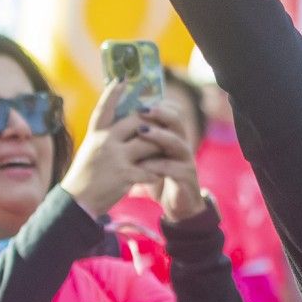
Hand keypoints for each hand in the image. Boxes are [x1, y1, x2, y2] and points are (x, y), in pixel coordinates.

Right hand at [61, 82, 171, 217]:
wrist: (77, 202)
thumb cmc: (86, 176)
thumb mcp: (91, 150)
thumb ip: (107, 137)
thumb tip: (128, 124)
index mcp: (96, 135)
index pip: (104, 109)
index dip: (113, 93)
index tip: (122, 78)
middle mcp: (105, 142)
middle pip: (136, 122)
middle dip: (153, 122)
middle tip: (165, 122)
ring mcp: (115, 158)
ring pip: (148, 143)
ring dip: (160, 146)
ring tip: (167, 149)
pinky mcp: (124, 175)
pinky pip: (150, 169)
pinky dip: (158, 172)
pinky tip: (161, 174)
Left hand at [137, 104, 205, 220]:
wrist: (176, 205)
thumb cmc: (158, 176)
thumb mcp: (146, 155)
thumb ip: (138, 139)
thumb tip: (114, 118)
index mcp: (172, 136)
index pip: (169, 111)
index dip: (157, 102)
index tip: (137, 97)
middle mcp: (181, 144)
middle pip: (177, 121)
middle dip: (160, 113)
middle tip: (142, 109)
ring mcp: (186, 160)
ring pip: (177, 142)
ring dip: (160, 135)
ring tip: (143, 131)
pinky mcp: (186, 177)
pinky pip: (173, 168)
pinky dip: (157, 165)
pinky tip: (143, 165)